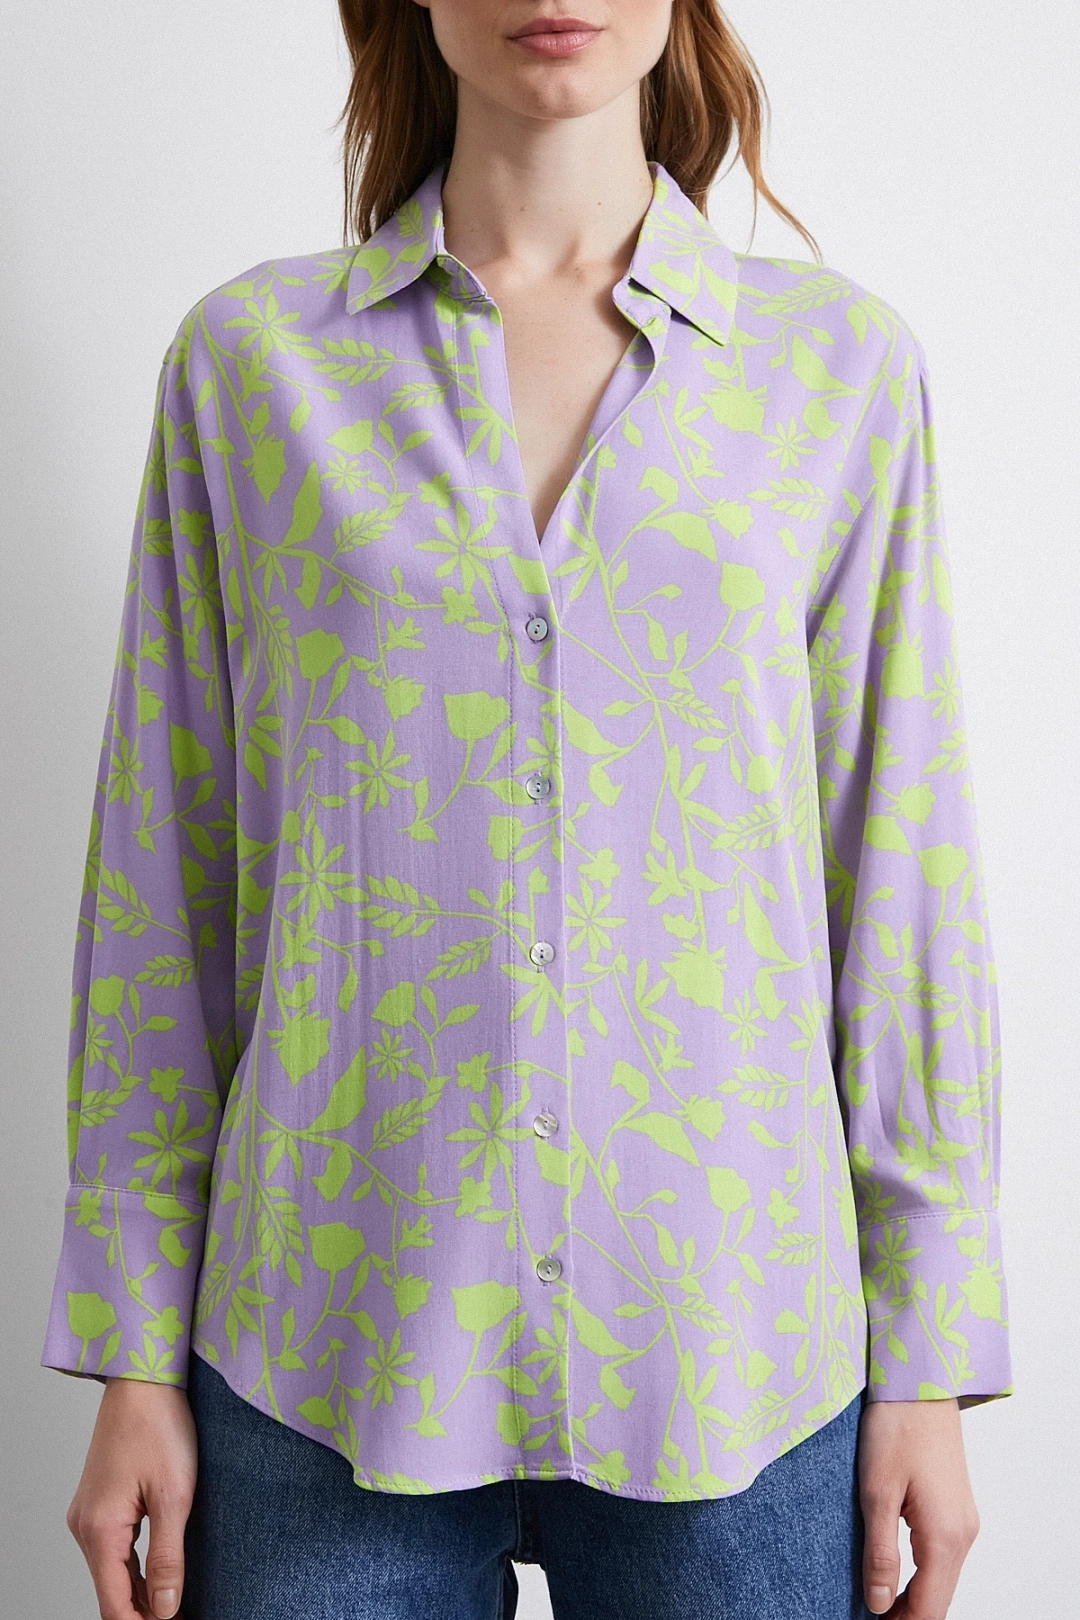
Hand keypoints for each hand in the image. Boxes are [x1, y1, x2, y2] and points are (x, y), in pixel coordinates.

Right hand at [66, 1376, 196, 1619]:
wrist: (142, 1379)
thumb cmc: (159, 1426)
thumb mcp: (174, 1494)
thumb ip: (168, 1556)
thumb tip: (166, 1609)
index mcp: (100, 1530)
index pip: (115, 1605)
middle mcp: (85, 1527)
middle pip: (111, 1593)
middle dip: (144, 1614)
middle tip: (183, 1618)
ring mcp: (88, 1514)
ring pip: (112, 1573)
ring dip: (140, 1594)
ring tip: (177, 1605)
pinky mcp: (99, 1503)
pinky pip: (113, 1550)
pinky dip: (134, 1569)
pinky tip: (159, 1576)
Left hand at [858, 1397, 979, 1617]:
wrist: (922, 1383)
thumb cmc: (896, 1429)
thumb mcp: (876, 1492)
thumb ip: (880, 1553)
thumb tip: (878, 1605)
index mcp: (944, 1536)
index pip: (928, 1608)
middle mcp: (963, 1535)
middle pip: (939, 1600)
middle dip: (907, 1616)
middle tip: (868, 1615)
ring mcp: (964, 1522)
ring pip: (943, 1581)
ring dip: (914, 1597)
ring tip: (876, 1599)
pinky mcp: (957, 1509)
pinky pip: (943, 1558)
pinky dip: (922, 1574)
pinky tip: (895, 1572)